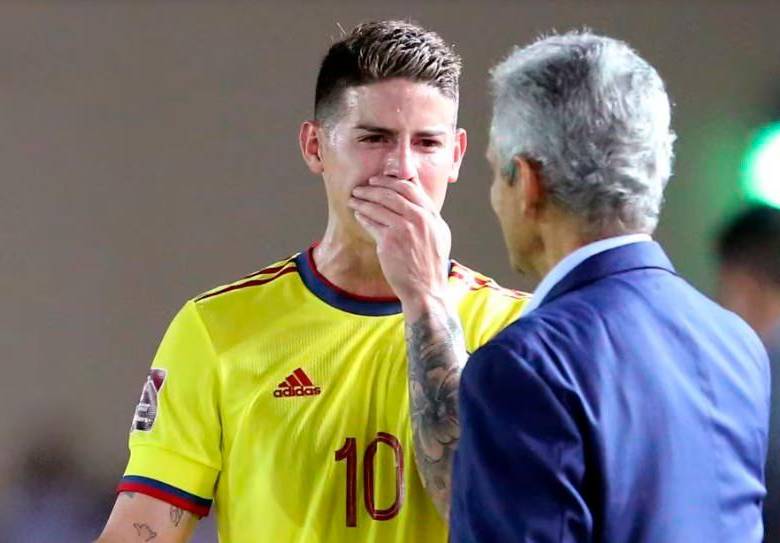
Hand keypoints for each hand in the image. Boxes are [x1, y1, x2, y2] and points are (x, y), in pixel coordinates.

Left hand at [348, 176, 450, 317]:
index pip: (410, 188)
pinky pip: (372, 223)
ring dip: (363, 200)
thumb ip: (428, 214)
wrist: (426, 290)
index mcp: (432, 216)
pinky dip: (363, 217)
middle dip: (372, 188)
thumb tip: (415, 193)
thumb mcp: (439, 234)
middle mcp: (420, 219)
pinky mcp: (390, 241)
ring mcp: (405, 229)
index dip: (390, 181)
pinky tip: (358, 215)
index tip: (377, 181)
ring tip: (353, 199)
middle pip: (392, 193)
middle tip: (361, 188)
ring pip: (378, 206)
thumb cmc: (431, 265)